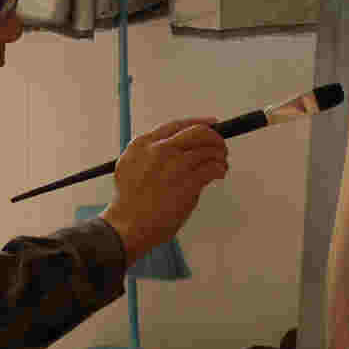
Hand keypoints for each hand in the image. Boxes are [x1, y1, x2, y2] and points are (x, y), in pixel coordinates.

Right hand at [101, 118, 227, 265]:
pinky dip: (220, 169)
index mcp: (143, 144)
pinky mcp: (187, 182)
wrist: (127, 226)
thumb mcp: (131, 167)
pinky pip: (212, 168)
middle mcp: (158, 149)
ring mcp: (173, 165)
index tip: (212, 125)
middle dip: (215, 138)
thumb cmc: (130, 203)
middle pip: (197, 132)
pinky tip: (219, 173)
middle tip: (221, 148)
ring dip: (220, 156)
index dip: (199, 122)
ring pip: (208, 149)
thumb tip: (183, 149)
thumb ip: (152, 154)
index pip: (178, 125)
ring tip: (221, 164)